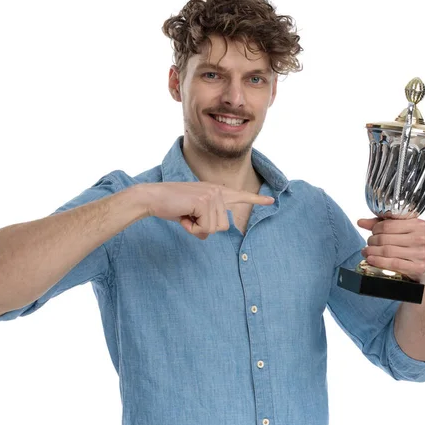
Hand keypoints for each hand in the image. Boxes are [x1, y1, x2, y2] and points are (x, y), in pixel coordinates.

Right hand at [140, 182, 274, 239]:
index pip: (239, 196)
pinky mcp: (205, 201)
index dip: (256, 199)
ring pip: (215, 229)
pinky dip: (192, 228)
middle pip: (223, 226)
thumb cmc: (170, 206)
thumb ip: (205, 221)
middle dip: (204, 228)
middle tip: (188, 216)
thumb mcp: (192, 214)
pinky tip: (184, 216)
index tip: (271, 201)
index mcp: (215, 191)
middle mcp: (217, 191)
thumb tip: (210, 233)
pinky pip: (205, 229)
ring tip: (185, 214)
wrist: (153, 197)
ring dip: (197, 228)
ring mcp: (212, 195)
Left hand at [357, 218, 424, 282]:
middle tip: (368, 244)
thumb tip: (361, 222)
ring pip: (387, 250)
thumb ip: (381, 224)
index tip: (372, 232)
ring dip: (371, 251)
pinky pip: (393, 263)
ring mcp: (421, 253)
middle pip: (385, 238)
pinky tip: (371, 259)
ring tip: (366, 252)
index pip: (388, 224)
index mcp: (419, 224)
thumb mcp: (400, 232)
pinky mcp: (419, 267)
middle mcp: (422, 238)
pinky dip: (378, 261)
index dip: (375, 228)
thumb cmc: (411, 246)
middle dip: (371, 241)